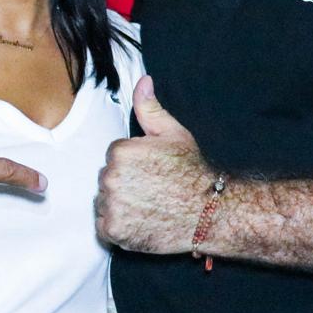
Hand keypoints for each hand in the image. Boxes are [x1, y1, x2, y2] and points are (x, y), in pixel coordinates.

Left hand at [97, 77, 210, 253]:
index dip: (134, 164)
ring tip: (147, 206)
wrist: (209, 212)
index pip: (114, 156)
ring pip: (104, 201)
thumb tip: (143, 81)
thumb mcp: (173, 133)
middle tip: (151, 190)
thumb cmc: (193, 173)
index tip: (152, 172)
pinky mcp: (113, 231)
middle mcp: (111, 177)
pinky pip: (104, 226)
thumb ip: (150, 107)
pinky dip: (118, 227)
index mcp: (120, 151)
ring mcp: (111, 205)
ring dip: (119, 205)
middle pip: (107, 178)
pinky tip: (140, 221)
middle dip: (124, 183)